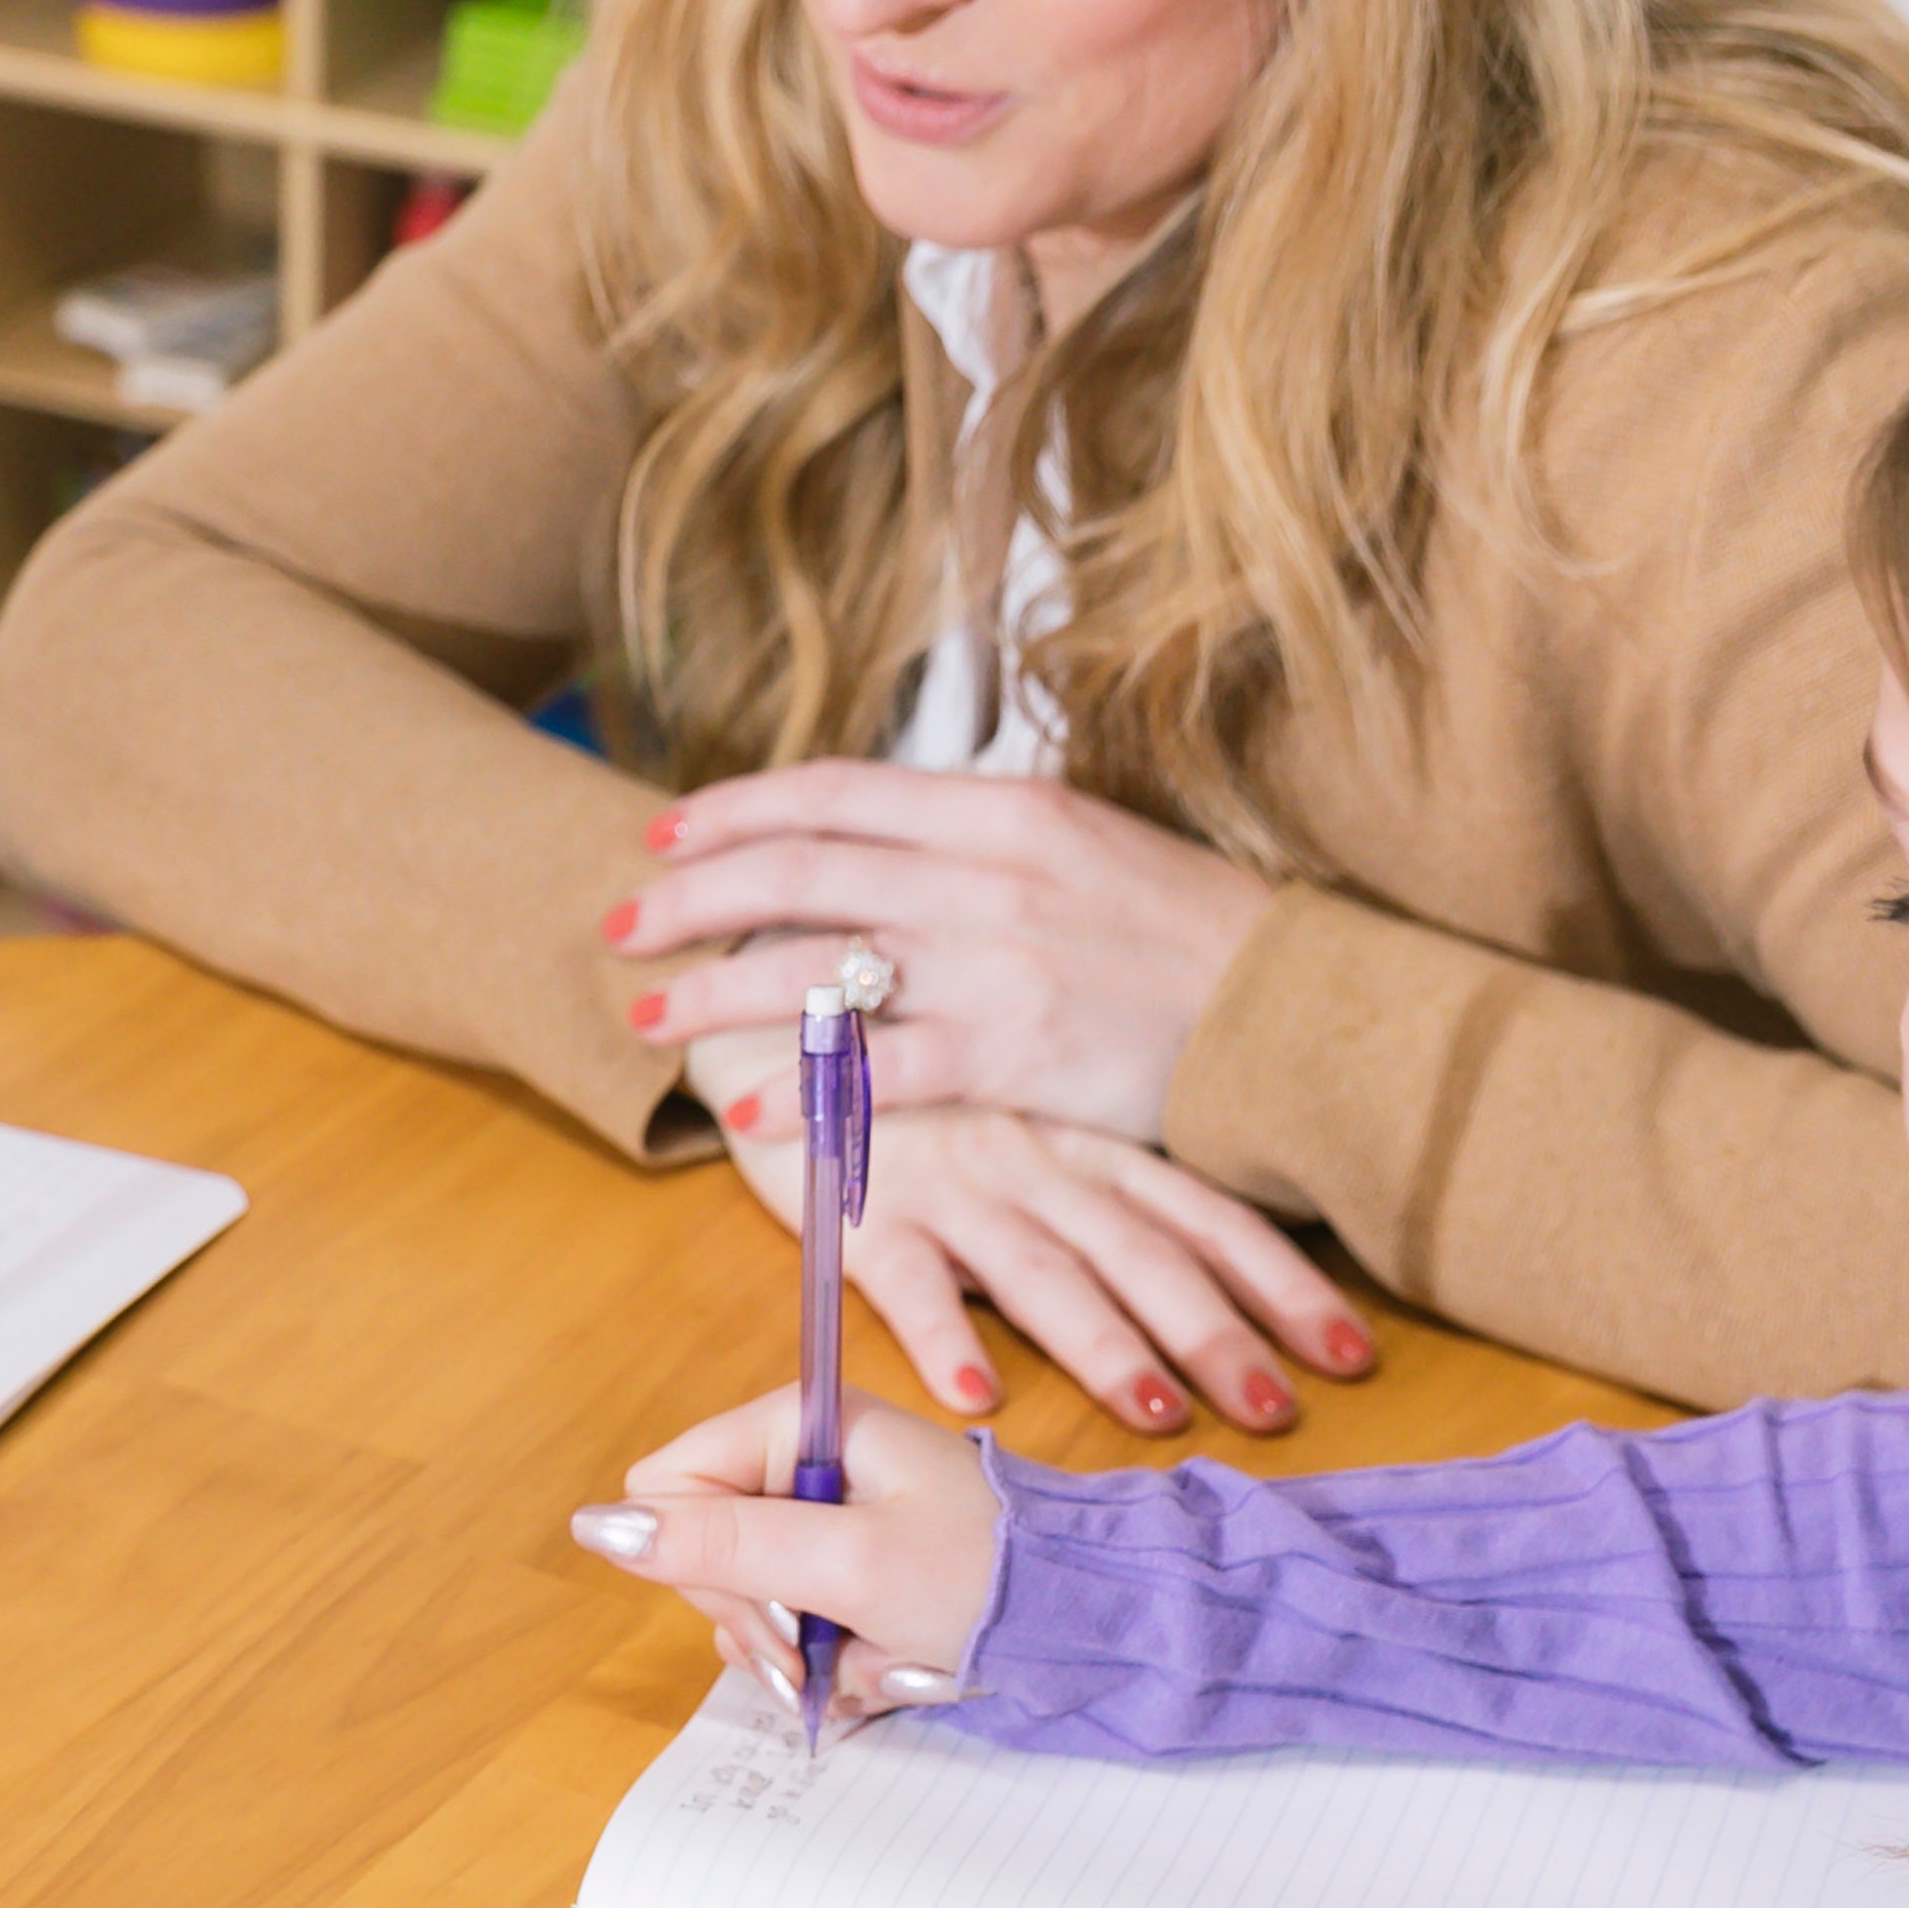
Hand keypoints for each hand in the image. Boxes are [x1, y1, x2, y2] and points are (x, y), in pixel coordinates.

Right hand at [568, 1382, 999, 1723]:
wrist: (1094, 1622)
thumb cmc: (987, 1576)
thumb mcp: (846, 1562)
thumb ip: (721, 1544)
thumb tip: (597, 1526)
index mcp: (802, 1425)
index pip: (669, 1484)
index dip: (699, 1557)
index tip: (771, 1606)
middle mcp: (808, 1463)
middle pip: (701, 1547)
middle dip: (755, 1616)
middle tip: (814, 1650)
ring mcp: (828, 1521)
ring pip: (742, 1598)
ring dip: (793, 1650)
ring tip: (858, 1665)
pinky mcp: (849, 1572)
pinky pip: (791, 1624)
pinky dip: (825, 1660)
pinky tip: (873, 1667)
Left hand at [610, 760, 1273, 1147]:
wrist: (1290, 1010)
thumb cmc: (1185, 936)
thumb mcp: (1082, 849)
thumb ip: (976, 846)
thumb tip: (878, 848)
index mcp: (1000, 809)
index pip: (835, 794)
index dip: (735, 812)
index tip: (663, 836)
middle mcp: (985, 872)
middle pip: (800, 870)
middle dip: (691, 900)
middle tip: (618, 928)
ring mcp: (996, 962)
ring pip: (819, 967)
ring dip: (718, 996)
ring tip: (651, 1022)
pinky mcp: (1013, 1052)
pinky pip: (880, 1072)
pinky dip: (804, 1092)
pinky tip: (746, 1113)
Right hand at [689, 1078, 1373, 1435]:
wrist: (786, 1011)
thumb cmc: (919, 1088)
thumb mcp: (1027, 1122)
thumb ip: (1095, 1189)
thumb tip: (1189, 1279)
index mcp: (1087, 1144)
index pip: (1204, 1216)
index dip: (1280, 1284)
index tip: (1352, 1352)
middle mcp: (1037, 1164)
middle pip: (1144, 1256)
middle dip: (1217, 1335)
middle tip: (1279, 1412)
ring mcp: (952, 1189)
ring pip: (1043, 1273)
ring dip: (1102, 1346)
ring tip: (1157, 1413)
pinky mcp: (860, 1215)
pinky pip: (908, 1282)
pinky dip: (943, 1339)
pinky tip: (978, 1397)